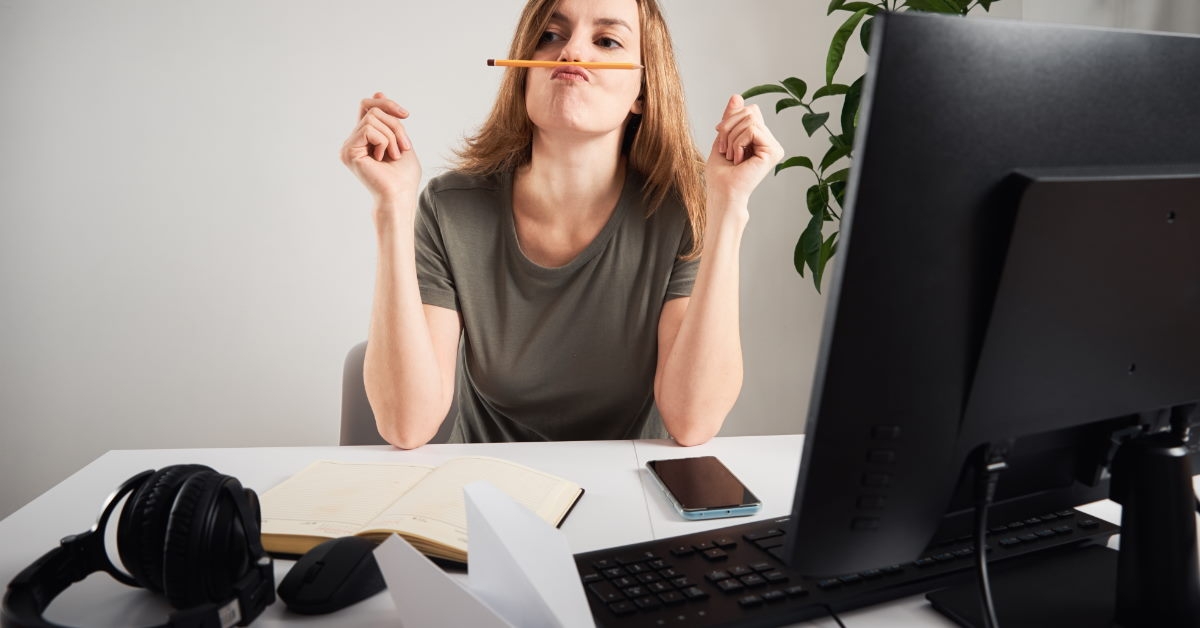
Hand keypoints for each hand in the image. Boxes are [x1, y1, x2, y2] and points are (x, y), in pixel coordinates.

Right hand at [340, 92, 420, 207]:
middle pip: (373, 109)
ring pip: (373, 118)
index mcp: (364, 138)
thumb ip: (390, 120)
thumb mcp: (401, 140)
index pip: (367, 107)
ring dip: (392, 136)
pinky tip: (383, 158)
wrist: (400, 196)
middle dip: (395, 125)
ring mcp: (348, 146)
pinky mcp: (348, 151)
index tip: (405, 114)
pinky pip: (369, 129)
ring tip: (394, 155)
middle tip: (404, 147)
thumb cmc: (403, 176)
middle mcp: (353, 141)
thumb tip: (377, 91)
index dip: (386, 103)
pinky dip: (384, 141)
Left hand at [706, 94, 783, 206]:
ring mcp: (774, 147)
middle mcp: (770, 142)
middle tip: (725, 149)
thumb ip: (732, 117)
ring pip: (751, 119)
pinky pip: (752, 129)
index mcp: (761, 139)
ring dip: (732, 137)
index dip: (731, 118)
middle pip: (751, 110)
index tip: (720, 135)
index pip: (750, 110)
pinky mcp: (773, 151)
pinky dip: (738, 142)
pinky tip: (738, 159)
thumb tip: (737, 95)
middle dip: (729, 126)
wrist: (722, 193)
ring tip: (731, 156)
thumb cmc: (720, 174)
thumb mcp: (723, 137)